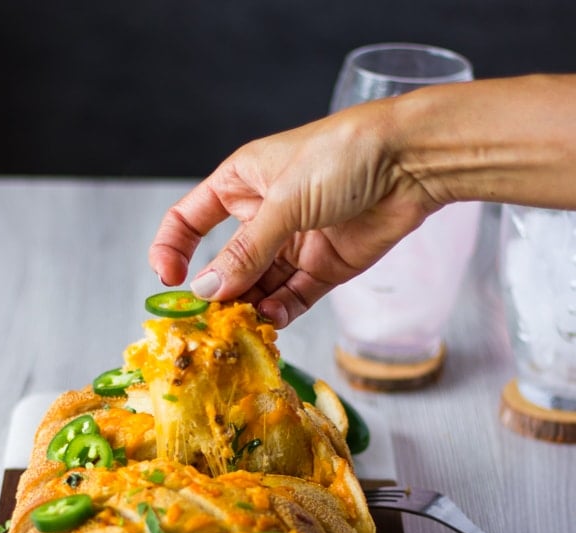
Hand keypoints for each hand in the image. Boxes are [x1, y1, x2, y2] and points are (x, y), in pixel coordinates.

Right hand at [148, 102, 439, 327]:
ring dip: (248, 307)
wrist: (411, 162)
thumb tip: (207, 289)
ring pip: (257, 286)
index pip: (189, 219)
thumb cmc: (343, 155)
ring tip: (242, 326)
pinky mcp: (323, 267)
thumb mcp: (283, 201)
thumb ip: (246, 250)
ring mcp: (293, 244)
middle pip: (224, 262)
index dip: (173, 249)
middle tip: (210, 320)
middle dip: (216, 291)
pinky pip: (291, 297)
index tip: (170, 281)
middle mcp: (262, 215)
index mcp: (240, 184)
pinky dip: (280, 312)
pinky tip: (272, 321)